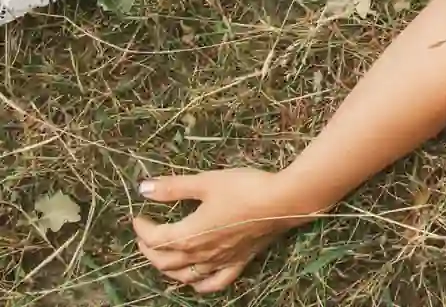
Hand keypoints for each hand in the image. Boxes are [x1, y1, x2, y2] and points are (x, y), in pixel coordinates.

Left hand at [132, 168, 324, 293]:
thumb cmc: (244, 188)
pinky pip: (215, 282)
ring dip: (168, 269)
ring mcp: (219, 261)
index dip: (143, 228)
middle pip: (165, 261)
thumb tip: (143, 188)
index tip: (139, 216)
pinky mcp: (238, 262)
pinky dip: (201, 285)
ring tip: (164, 257)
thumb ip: (173, 187)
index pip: (156, 238)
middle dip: (149, 250)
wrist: (283, 201)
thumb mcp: (206, 182)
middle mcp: (200, 254)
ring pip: (185, 276)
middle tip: (145, 236)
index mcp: (188, 235)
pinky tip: (196, 281)